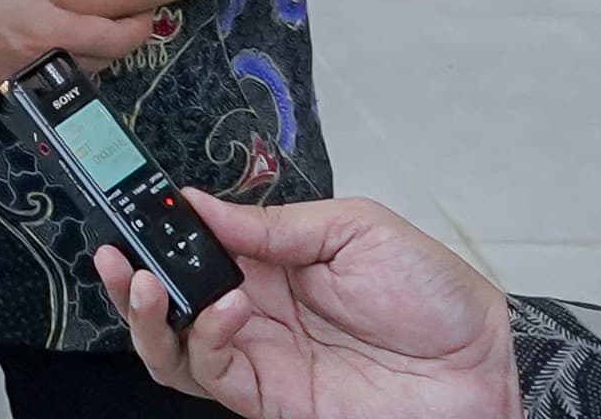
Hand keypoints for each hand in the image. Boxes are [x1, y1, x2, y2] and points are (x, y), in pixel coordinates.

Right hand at [0, 0, 151, 87]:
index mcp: (49, 33)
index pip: (113, 40)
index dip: (138, 29)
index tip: (149, 17)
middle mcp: (32, 65)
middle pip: (90, 67)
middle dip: (110, 48)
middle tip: (119, 28)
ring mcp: (2, 78)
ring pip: (55, 79)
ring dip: (73, 61)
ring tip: (77, 37)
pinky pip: (17, 82)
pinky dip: (32, 68)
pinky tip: (24, 49)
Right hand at [102, 193, 515, 418]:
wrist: (485, 364)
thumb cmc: (435, 295)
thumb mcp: (355, 228)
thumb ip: (274, 224)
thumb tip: (200, 203)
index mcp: (270, 263)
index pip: (194, 246)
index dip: (157, 229)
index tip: (129, 203)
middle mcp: (255, 311)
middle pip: (168, 300)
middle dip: (128, 276)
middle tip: (115, 251)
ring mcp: (260, 357)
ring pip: (172, 346)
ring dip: (146, 315)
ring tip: (146, 283)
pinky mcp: (272, 399)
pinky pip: (213, 375)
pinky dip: (204, 341)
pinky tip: (226, 309)